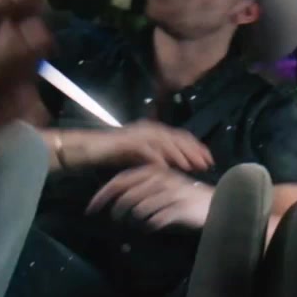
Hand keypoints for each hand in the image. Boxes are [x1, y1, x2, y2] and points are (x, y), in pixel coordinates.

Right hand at [76, 120, 213, 172]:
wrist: (88, 148)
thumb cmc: (114, 152)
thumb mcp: (142, 156)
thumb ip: (158, 157)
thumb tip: (176, 165)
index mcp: (153, 130)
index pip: (181, 136)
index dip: (197, 147)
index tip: (209, 159)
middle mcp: (148, 128)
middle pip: (177, 138)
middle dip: (194, 151)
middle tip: (207, 164)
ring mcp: (138, 133)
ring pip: (165, 142)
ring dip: (179, 155)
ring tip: (191, 167)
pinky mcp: (126, 142)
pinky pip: (146, 150)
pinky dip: (157, 158)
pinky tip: (167, 169)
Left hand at [87, 164, 212, 230]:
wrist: (217, 204)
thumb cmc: (188, 197)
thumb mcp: (166, 187)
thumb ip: (145, 189)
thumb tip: (121, 198)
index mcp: (155, 172)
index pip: (122, 180)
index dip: (104, 193)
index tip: (92, 206)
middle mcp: (161, 181)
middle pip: (127, 193)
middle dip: (111, 205)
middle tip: (105, 217)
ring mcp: (170, 195)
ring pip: (140, 207)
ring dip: (131, 217)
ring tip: (128, 223)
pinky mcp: (179, 209)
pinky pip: (156, 219)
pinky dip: (150, 225)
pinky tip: (150, 227)